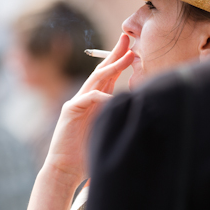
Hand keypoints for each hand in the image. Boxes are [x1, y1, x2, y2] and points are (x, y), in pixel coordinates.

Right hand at [45, 34, 133, 182]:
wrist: (65, 170)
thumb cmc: (87, 156)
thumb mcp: (109, 133)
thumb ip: (120, 120)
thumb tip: (144, 113)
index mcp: (95, 101)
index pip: (109, 76)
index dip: (120, 61)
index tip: (133, 49)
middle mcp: (85, 98)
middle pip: (102, 70)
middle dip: (115, 54)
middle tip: (128, 39)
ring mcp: (77, 102)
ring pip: (96, 79)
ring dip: (113, 66)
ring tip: (128, 56)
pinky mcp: (70, 110)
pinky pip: (89, 97)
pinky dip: (102, 96)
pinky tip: (113, 97)